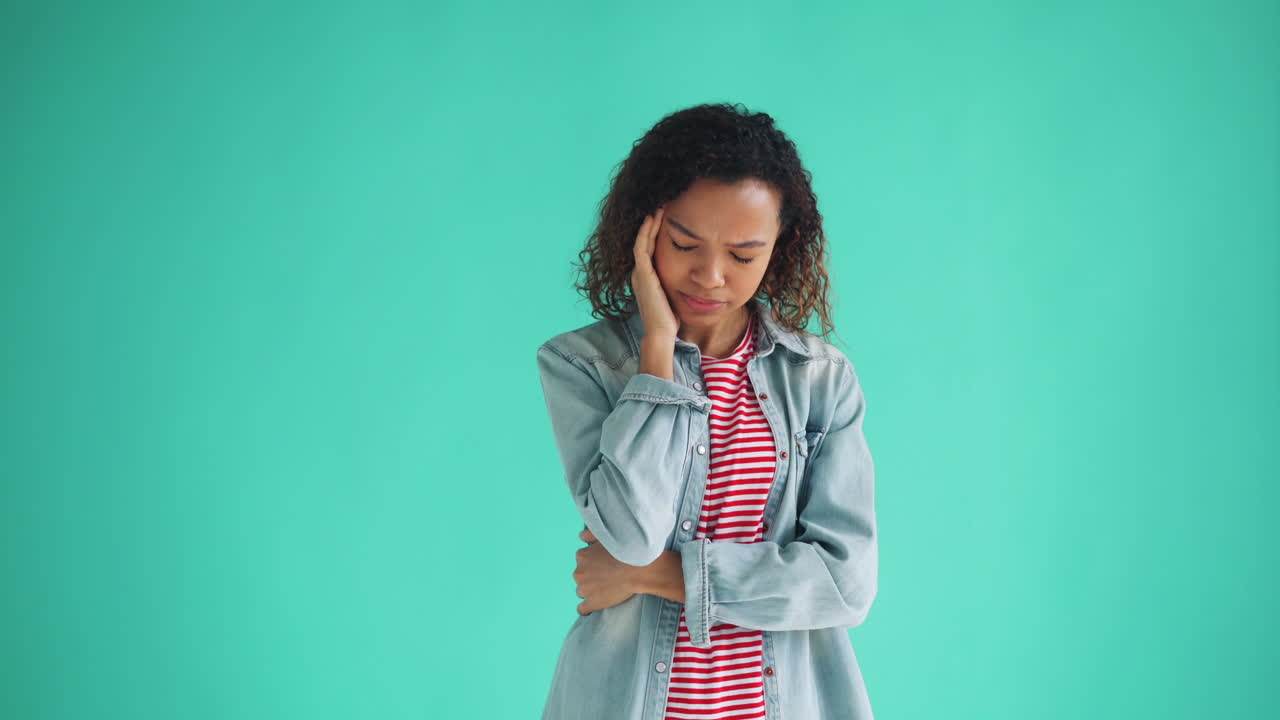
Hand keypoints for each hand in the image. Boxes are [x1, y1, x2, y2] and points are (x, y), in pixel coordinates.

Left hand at [573, 526, 637, 615]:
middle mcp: (579, 572)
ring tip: (606, 589)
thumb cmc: (625, 550)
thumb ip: (590, 534)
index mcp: (582, 556)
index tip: (605, 564)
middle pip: (582, 576)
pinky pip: (582, 609)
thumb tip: (580, 536)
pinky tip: (595, 604)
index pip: (583, 561)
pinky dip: (587, 608)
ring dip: (591, 590)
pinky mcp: (592, 603)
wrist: (639, 568)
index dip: (594, 563)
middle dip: (592, 576)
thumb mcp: (606, 536)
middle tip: (608, 575)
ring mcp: (584, 589)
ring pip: (582, 591)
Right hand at [631, 207, 679, 340]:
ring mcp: (640, 272)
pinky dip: (646, 232)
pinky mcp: (643, 274)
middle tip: (663, 204)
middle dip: (653, 222)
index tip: (669, 215)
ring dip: (650, 222)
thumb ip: (681, 282)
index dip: (657, 231)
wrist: (662, 332)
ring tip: (659, 206)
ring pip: (642, 240)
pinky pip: (642, 247)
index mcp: (648, 276)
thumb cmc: (671, 318)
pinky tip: (654, 218)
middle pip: (645, 240)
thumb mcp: (676, 294)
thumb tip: (697, 275)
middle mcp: (641, 272)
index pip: (650, 247)